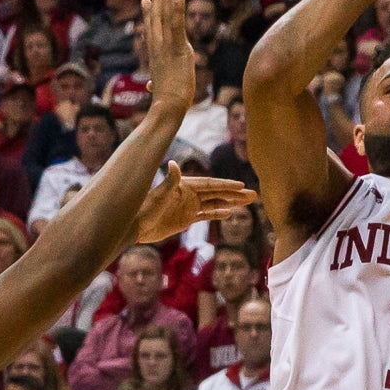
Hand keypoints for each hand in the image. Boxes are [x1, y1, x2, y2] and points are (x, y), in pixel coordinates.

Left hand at [135, 162, 253, 243]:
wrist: (135, 225)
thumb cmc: (144, 208)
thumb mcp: (159, 194)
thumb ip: (169, 181)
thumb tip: (173, 164)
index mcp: (185, 186)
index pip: (211, 185)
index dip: (227, 185)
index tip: (242, 186)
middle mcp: (189, 194)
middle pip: (218, 193)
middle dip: (236, 194)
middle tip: (254, 195)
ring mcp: (189, 206)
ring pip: (215, 203)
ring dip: (231, 203)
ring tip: (248, 202)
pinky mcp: (186, 218)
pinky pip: (206, 215)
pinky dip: (217, 213)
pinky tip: (229, 213)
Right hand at [140, 0, 193, 109]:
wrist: (168, 106)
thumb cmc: (166, 101)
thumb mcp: (161, 87)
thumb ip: (156, 82)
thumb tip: (151, 86)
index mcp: (156, 53)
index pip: (152, 29)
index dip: (149, 12)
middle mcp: (159, 46)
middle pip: (156, 16)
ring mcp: (167, 46)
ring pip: (165, 16)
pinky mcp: (179, 49)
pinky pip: (178, 26)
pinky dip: (178, 10)